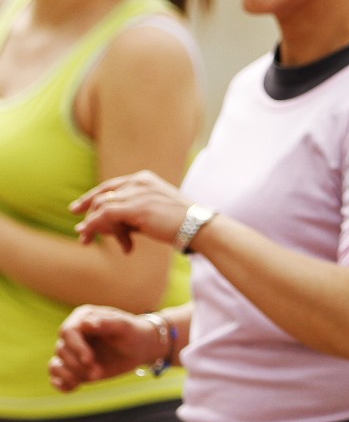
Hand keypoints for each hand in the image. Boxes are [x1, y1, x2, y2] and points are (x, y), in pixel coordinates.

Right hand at [49, 305, 162, 390]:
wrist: (139, 348)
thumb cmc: (133, 333)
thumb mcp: (124, 327)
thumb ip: (107, 322)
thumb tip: (86, 323)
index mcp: (83, 317)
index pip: (68, 332)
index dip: (76, 348)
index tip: (89, 360)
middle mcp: (73, 334)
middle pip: (62, 350)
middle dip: (78, 365)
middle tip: (98, 373)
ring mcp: (71, 351)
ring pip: (56, 365)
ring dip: (71, 375)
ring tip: (94, 378)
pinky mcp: (72, 367)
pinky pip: (56, 377)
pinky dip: (61, 384)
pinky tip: (74, 387)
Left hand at [71, 170, 189, 252]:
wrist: (197, 226)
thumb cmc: (179, 222)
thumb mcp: (153, 210)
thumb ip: (131, 212)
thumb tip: (105, 225)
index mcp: (144, 179)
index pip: (110, 186)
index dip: (91, 198)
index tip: (76, 210)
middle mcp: (138, 182)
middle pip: (102, 197)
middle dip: (90, 218)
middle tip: (83, 237)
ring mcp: (137, 193)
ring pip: (102, 207)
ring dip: (95, 228)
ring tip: (92, 243)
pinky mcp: (135, 208)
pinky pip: (105, 216)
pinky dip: (94, 227)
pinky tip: (89, 236)